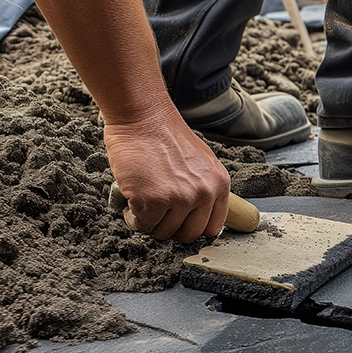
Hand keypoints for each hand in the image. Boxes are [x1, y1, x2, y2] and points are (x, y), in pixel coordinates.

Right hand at [104, 110, 229, 242]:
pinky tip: (132, 201)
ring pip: (164, 232)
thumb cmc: (166, 136)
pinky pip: (143, 224)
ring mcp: (179, 198)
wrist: (144, 118)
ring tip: (143, 205)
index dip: (193, 228)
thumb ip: (203, 187)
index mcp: (219, 184)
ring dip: (151, 223)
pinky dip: (133, 217)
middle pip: (188, 235)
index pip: (212, 226)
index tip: (181, 225)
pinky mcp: (153, 201)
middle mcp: (203, 193)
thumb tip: (196, 214)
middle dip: (171, 230)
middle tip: (158, 217)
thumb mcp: (201, 162)